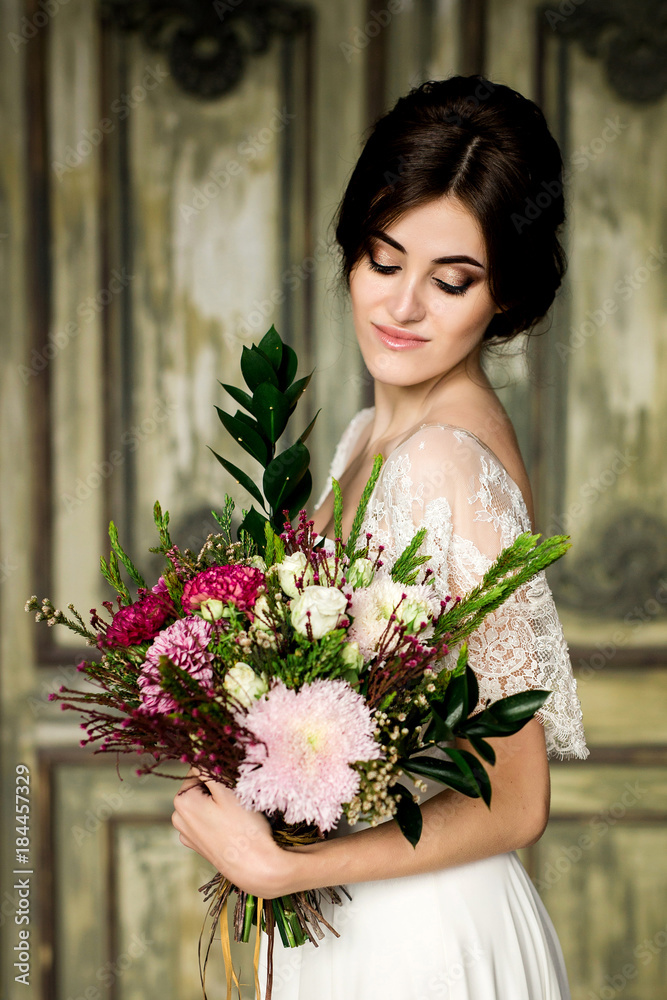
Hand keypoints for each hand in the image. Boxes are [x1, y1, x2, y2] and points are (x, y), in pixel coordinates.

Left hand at [171, 768, 290, 897]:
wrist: (255, 867)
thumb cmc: (244, 827)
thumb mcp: (228, 790)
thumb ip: (210, 767)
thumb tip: (200, 750)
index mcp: (182, 801)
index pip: (198, 768)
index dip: (219, 770)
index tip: (234, 781)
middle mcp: (178, 817)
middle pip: (199, 786)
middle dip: (217, 786)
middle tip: (237, 797)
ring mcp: (186, 833)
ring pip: (203, 802)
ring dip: (217, 801)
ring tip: (236, 814)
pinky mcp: (197, 845)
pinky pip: (205, 819)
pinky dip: (216, 817)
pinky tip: (231, 827)